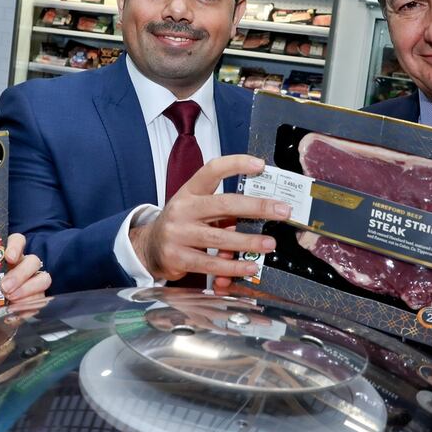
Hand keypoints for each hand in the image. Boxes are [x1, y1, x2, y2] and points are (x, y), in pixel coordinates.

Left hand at [0, 232, 50, 301]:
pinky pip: (41, 299)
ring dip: (27, 289)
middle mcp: (25, 265)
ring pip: (43, 279)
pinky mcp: (38, 297)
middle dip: (20, 274)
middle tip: (4, 287)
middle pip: (32, 261)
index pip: (18, 241)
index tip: (9, 257)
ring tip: (11, 299)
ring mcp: (34, 281)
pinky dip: (29, 304)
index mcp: (11, 254)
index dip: (16, 246)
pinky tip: (17, 309)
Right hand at [129, 155, 291, 281]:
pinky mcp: (177, 258)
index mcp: (189, 191)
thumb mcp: (195, 208)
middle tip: (282, 210)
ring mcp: (178, 234)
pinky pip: (210, 264)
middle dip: (257, 207)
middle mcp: (182, 209)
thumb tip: (262, 212)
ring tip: (270, 244)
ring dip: (249, 242)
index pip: (212, 170)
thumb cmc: (181, 224)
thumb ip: (223, 209)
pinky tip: (250, 266)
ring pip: (219, 238)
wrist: (148, 247)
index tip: (260, 165)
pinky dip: (233, 267)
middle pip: (224, 204)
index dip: (236, 164)